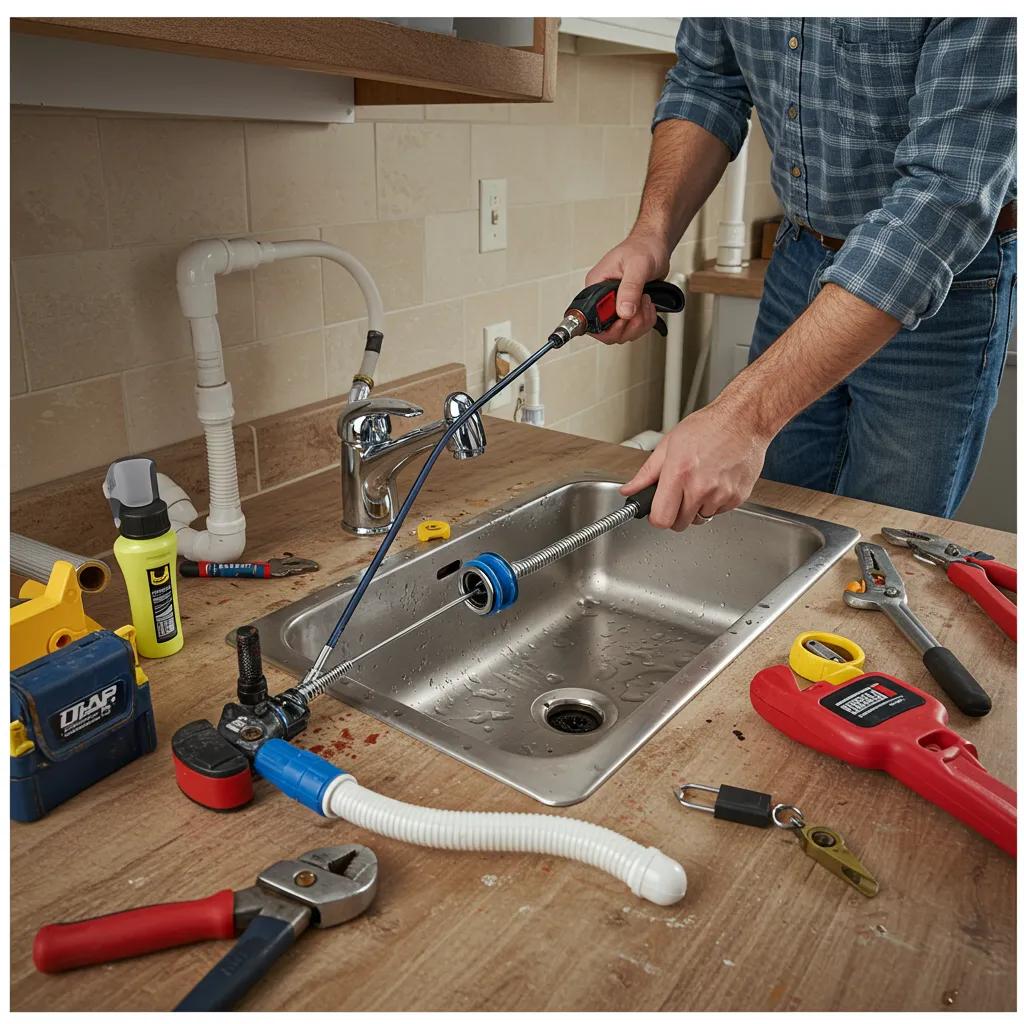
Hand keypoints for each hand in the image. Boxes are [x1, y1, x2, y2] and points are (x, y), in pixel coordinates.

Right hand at [584, 230, 669, 343]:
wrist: (654, 246)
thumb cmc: (643, 248)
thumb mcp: (637, 265)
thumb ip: (630, 289)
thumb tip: (624, 311)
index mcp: (595, 286)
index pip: (590, 319)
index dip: (609, 326)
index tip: (625, 317)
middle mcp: (602, 299)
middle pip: (607, 332)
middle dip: (629, 326)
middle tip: (640, 310)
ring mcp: (614, 305)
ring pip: (622, 333)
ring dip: (639, 324)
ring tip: (646, 303)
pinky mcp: (626, 309)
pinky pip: (632, 328)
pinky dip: (645, 322)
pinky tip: (648, 307)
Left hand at [621, 401, 770, 529]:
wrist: (743, 420)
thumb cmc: (708, 427)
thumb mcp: (669, 445)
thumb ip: (647, 473)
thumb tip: (629, 490)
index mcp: (679, 474)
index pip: (662, 519)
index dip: (657, 517)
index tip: (658, 510)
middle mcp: (701, 488)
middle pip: (680, 524)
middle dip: (676, 513)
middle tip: (679, 494)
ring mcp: (721, 495)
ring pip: (701, 519)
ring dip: (697, 508)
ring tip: (700, 483)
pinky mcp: (737, 498)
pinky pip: (719, 512)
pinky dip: (715, 503)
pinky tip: (716, 481)